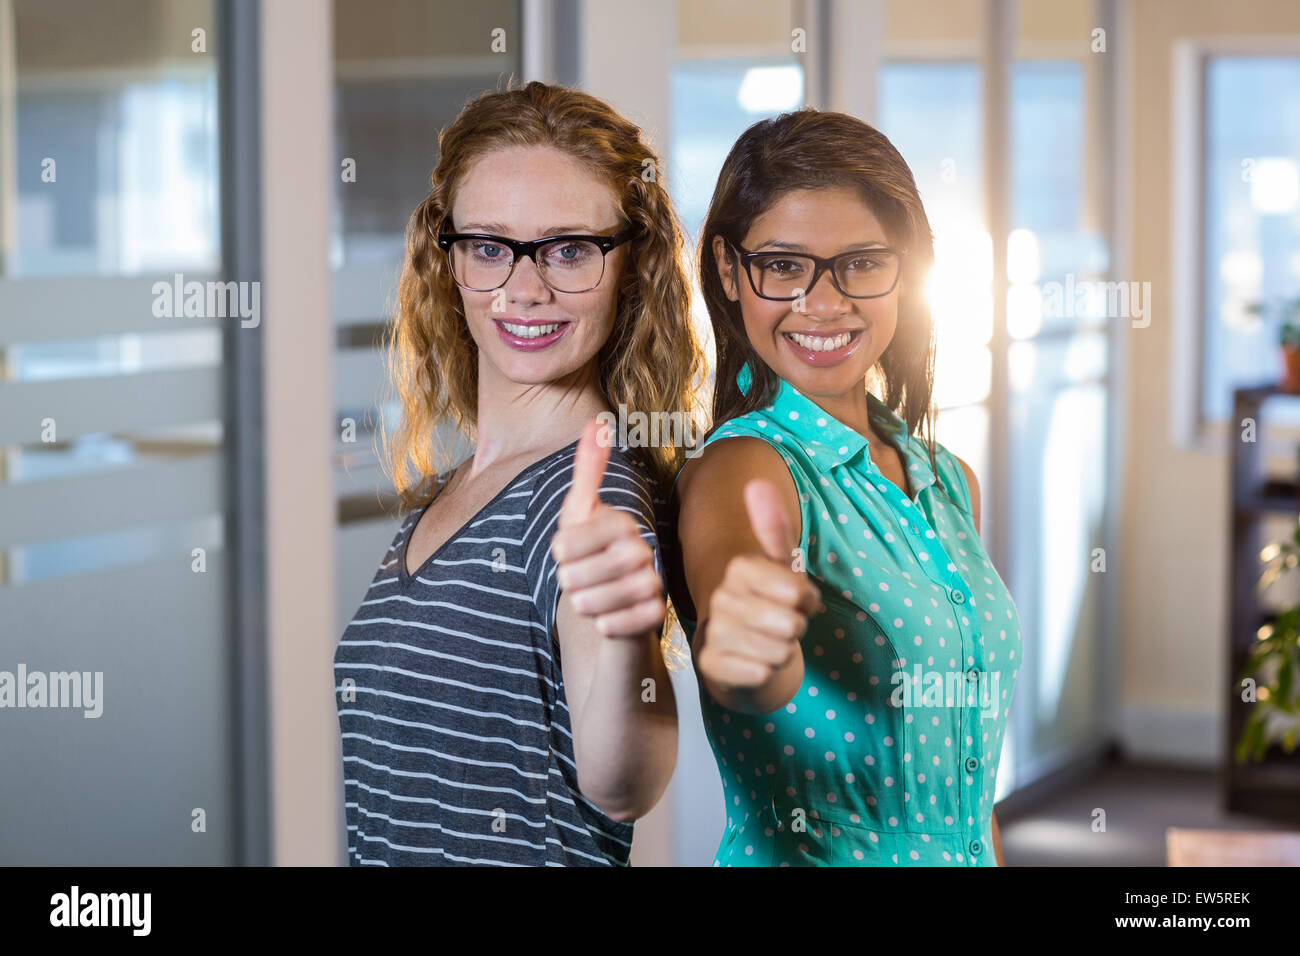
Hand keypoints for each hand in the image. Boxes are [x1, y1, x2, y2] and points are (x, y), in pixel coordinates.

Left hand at [550, 419, 665, 637]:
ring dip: (584, 604)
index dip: (563, 549)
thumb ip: (587, 470)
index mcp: (622, 523)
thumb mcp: (580, 512)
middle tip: (574, 581)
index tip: (562, 554)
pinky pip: (621, 625)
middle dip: (570, 581)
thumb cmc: (589, 554)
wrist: (611, 603)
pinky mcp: (655, 616)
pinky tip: (604, 620)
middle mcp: (644, 550)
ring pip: (600, 600)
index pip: (575, 537)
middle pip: (584, 572)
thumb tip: (595, 423)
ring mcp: (653, 583)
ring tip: (586, 599)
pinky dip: (605, 625)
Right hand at [695, 479, 818, 692]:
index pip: (799, 592)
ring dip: (782, 652)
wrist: (741, 652)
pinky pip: (763, 673)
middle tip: (780, 626)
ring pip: (779, 650)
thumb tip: (757, 482)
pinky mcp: (710, 665)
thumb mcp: (779, 567)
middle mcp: (720, 596)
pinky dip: (768, 673)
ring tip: (767, 643)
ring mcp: (713, 631)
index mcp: (739, 568)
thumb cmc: (768, 605)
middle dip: (795, 629)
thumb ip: (773, 528)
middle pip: (791, 623)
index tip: (796, 601)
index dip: (808, 601)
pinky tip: (754, 664)